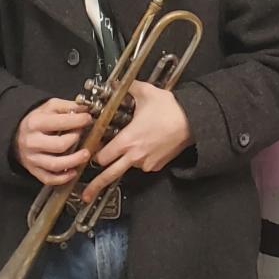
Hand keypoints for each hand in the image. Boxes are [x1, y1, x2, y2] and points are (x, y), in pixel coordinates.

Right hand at [14, 98, 90, 185]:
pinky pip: (48, 178)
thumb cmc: (38, 120)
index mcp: (36, 123)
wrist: (17, 134)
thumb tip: (86, 108)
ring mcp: (32, 158)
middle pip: (59, 145)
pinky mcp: (33, 170)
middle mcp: (32, 142)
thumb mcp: (50, 106)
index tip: (88, 119)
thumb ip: (68, 106)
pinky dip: (62, 178)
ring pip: (55, 165)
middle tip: (85, 134)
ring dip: (74, 161)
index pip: (61, 123)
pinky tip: (73, 172)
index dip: (78, 121)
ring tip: (85, 154)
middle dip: (76, 140)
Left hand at [82, 82, 192, 203]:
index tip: (91, 152)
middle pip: (108, 176)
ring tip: (132, 145)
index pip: (101, 157)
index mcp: (127, 140)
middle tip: (85, 195)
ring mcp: (146, 164)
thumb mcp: (146, 93)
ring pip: (127, 167)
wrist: (193, 121)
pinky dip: (140, 158)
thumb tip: (116, 83)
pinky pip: (142, 165)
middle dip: (95, 186)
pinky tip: (146, 144)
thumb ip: (128, 88)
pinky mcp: (156, 166)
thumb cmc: (170, 109)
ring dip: (124, 161)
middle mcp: (134, 156)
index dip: (94, 154)